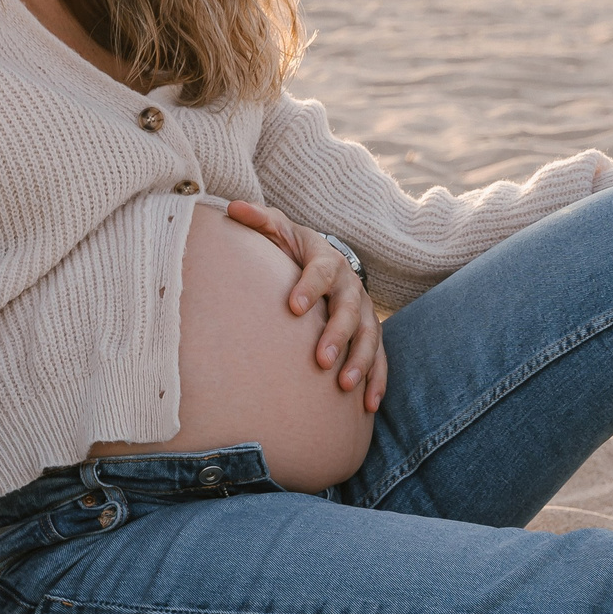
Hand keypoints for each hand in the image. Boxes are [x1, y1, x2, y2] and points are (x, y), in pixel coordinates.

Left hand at [224, 199, 387, 411]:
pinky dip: (377, 380)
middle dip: (337, 335)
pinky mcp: (370, 333)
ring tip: (345, 386)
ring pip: (369, 337)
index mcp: (326, 260)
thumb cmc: (291, 249)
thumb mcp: (277, 230)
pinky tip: (368, 406)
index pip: (320, 271)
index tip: (292, 308)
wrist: (323, 259)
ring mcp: (364, 311)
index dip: (309, 288)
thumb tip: (232, 208)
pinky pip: (380, 358)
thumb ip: (258, 220)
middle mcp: (350, 286)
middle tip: (320, 360)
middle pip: (350, 310)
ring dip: (361, 362)